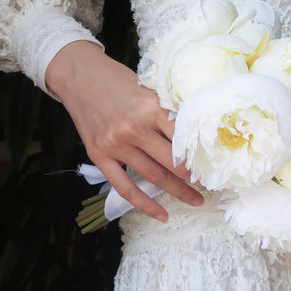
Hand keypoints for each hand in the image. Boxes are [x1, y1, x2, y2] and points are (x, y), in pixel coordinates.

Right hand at [45, 41, 203, 221]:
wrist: (78, 76)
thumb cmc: (118, 79)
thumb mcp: (149, 89)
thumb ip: (167, 113)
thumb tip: (193, 136)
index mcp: (151, 108)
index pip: (183, 140)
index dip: (200, 157)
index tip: (213, 166)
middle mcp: (134, 128)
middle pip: (172, 162)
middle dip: (195, 178)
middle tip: (210, 187)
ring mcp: (115, 145)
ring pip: (154, 177)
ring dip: (178, 192)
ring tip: (196, 201)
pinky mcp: (99, 156)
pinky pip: (125, 187)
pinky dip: (144, 204)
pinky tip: (162, 214)